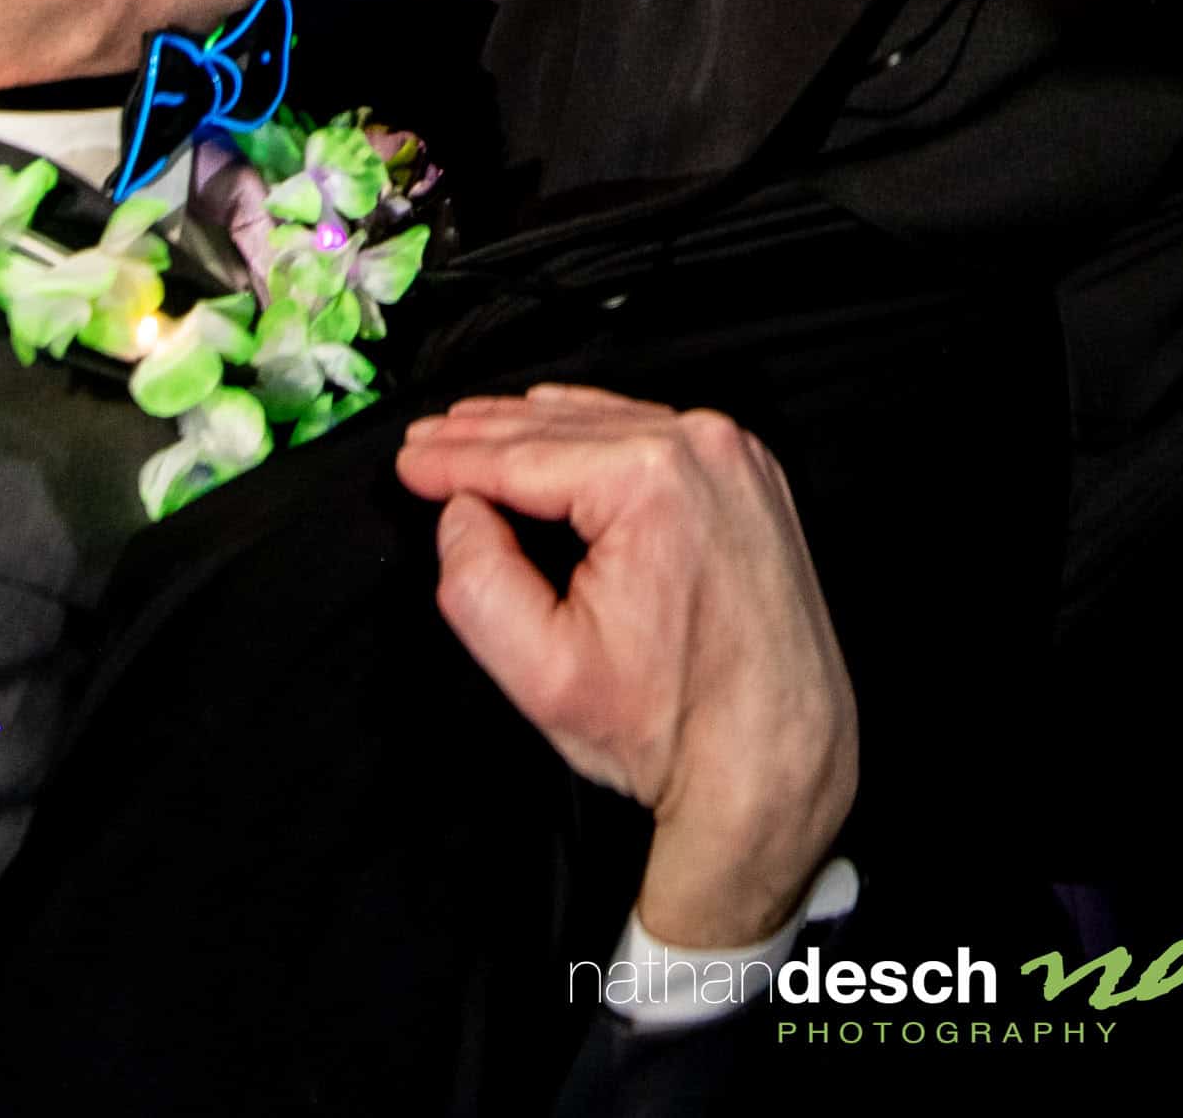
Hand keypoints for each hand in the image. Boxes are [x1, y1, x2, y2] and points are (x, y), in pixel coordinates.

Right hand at [398, 382, 857, 948]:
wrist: (777, 760)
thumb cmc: (671, 727)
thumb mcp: (540, 671)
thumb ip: (476, 580)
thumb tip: (460, 511)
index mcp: (651, 480)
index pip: (522, 455)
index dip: (451, 458)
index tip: (406, 459)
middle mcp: (704, 450)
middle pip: (562, 428)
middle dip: (484, 435)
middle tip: (424, 439)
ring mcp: (737, 459)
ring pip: (608, 422)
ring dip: (535, 428)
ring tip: (472, 429)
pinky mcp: (753, 478)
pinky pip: (655, 433)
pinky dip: (597, 434)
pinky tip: (558, 430)